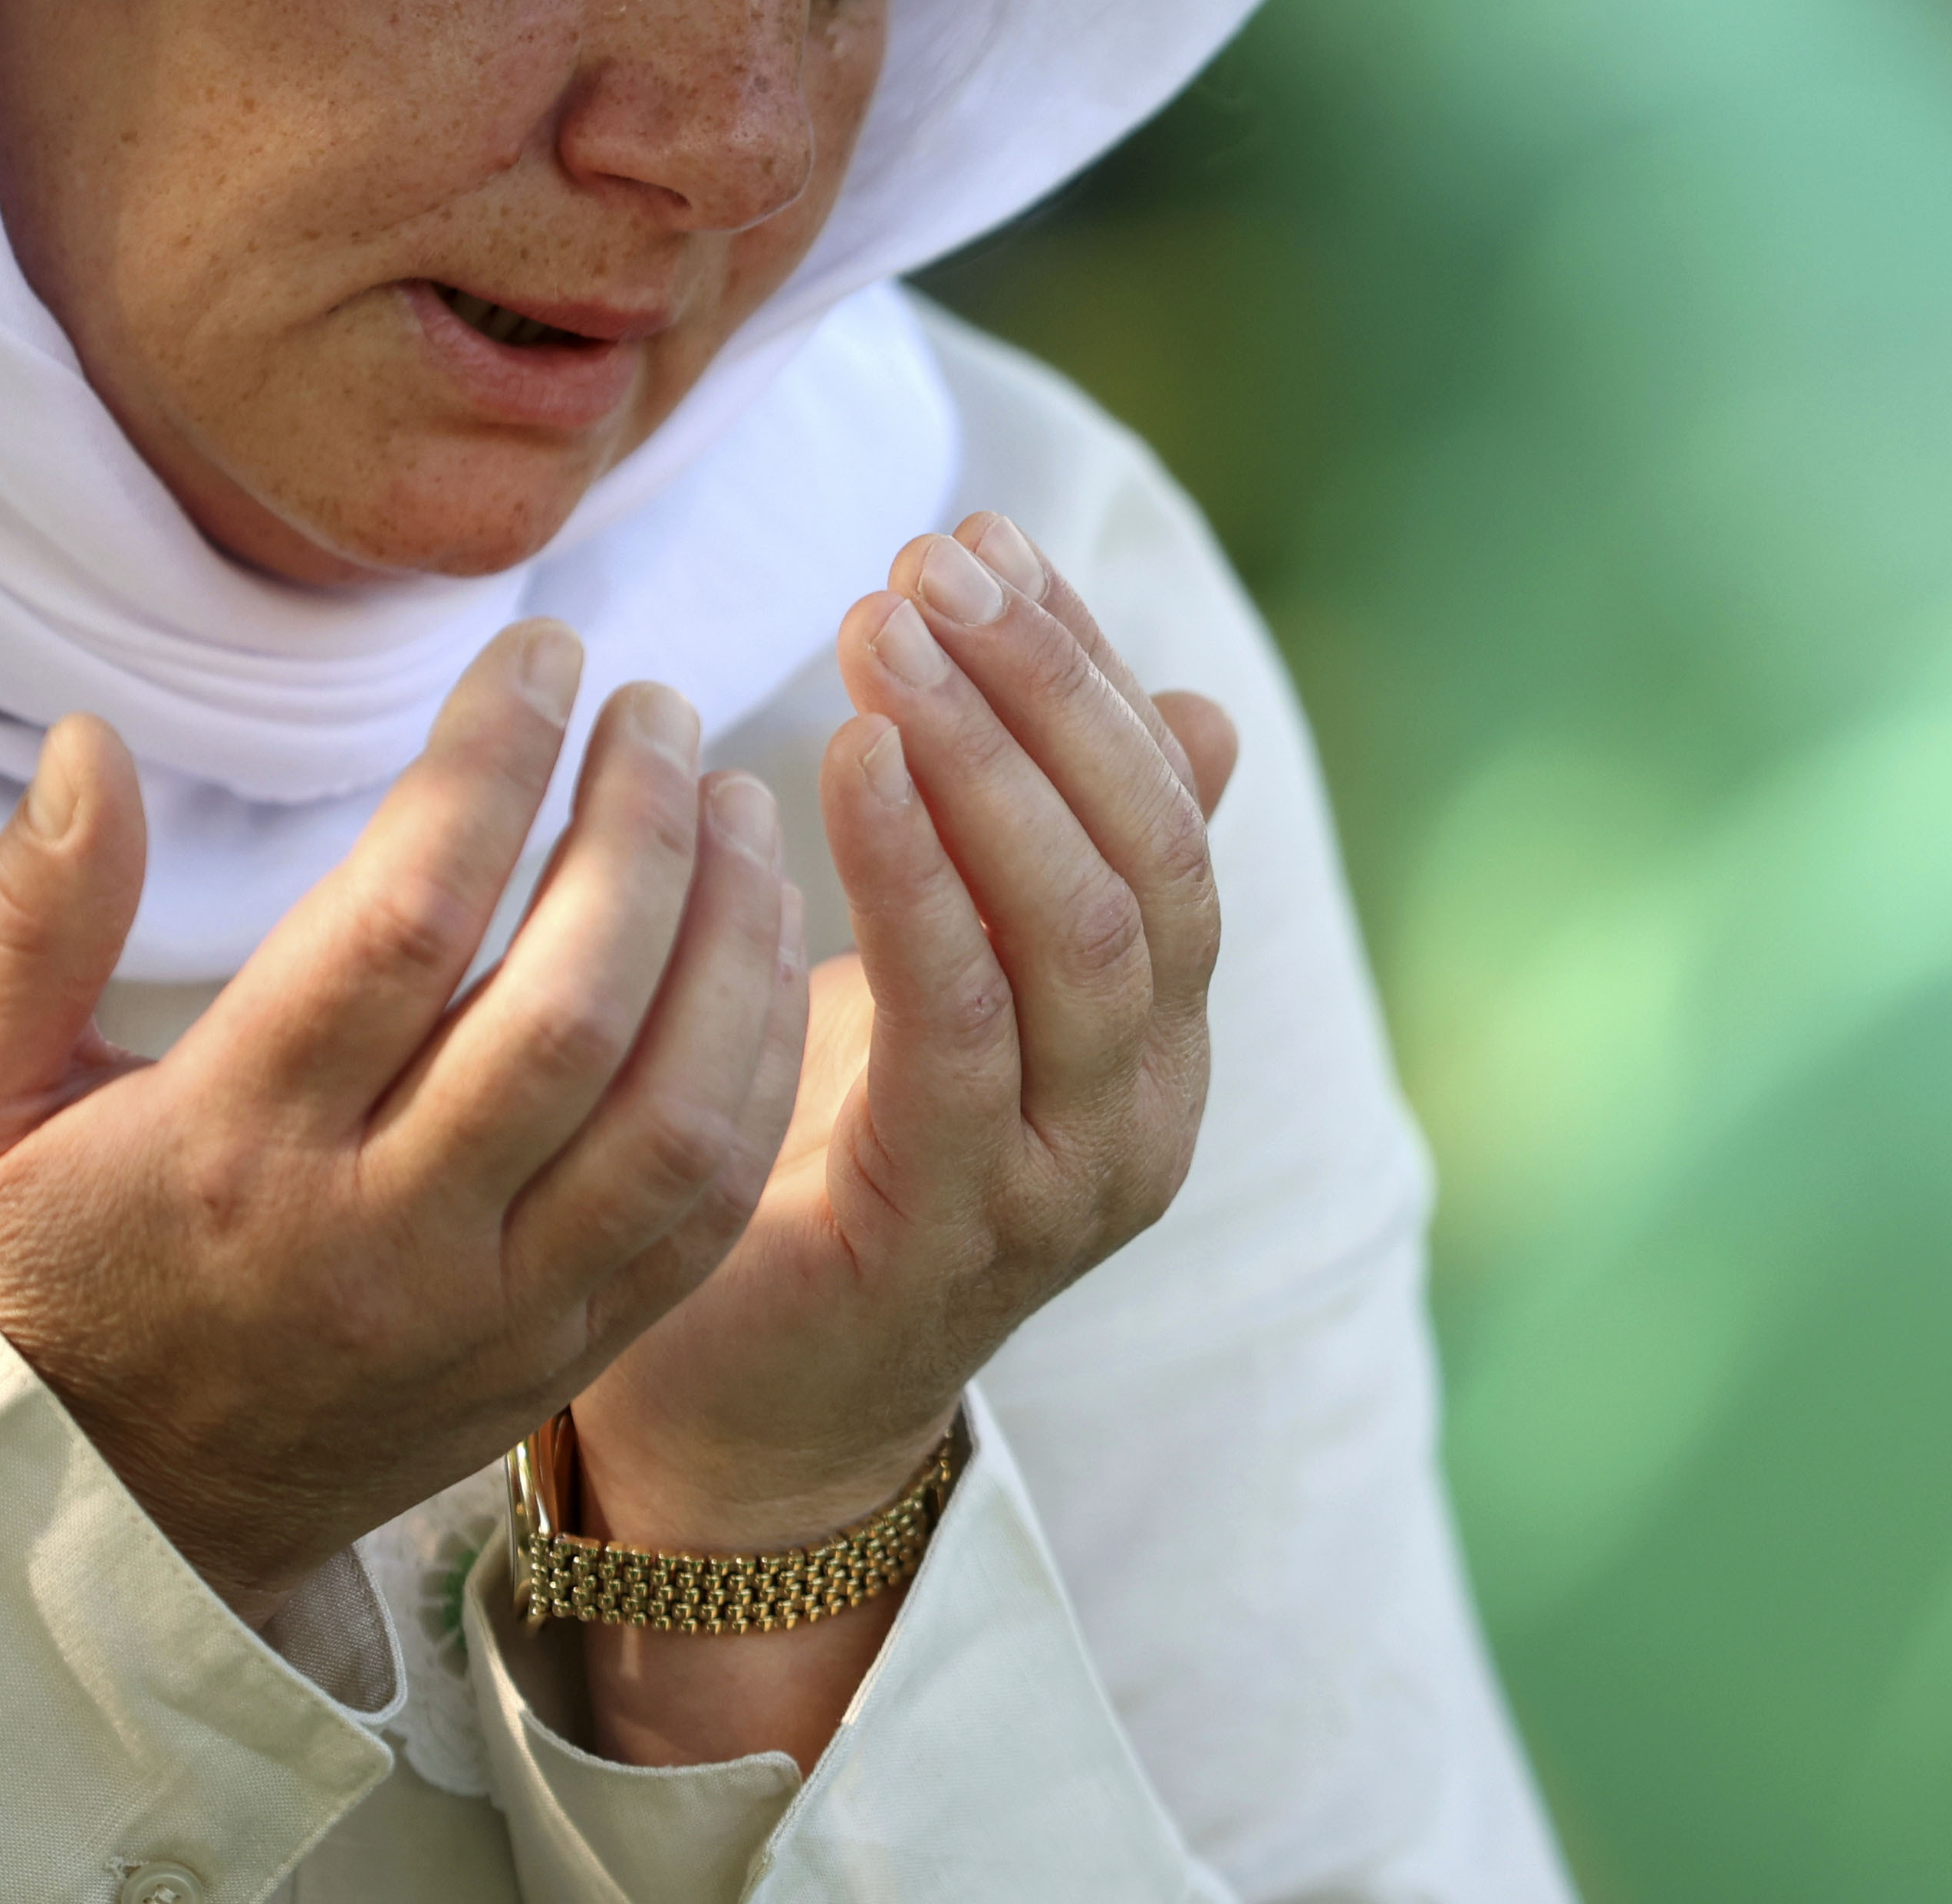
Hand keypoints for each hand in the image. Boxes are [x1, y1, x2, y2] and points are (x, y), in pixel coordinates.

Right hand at [0, 624, 805, 1622]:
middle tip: (658, 706)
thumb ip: (25, 923)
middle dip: (638, 831)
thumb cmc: (52, 1267)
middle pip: (570, 1012)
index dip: (490, 766)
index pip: (400, 926)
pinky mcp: (572, 1351)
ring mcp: (497, 1310)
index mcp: (229, 1152)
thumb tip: (90, 743)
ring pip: (676, 1113)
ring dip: (732, 936)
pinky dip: (757, 1058)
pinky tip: (761, 936)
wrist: (124, 1513)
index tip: (545, 652)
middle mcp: (380, 1238)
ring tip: (732, 795)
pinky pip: (710, 1202)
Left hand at [565, 514, 1234, 1764]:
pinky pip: (959, 1030)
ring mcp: (1071, 1180)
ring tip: (889, 630)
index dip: (1086, 668)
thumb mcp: (959, 986)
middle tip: (931, 561)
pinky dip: (916, 881)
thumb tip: (1201, 713)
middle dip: (1045, 691)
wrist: (750, 1414)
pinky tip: (847, 762)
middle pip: (1148, 861)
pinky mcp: (958, 1231)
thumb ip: (1055, 865)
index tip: (986, 536)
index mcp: (1160, 1038)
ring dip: (988, 759)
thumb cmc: (838, 1165)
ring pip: (1082, 934)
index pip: (1168, 816)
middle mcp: (1150, 1107)